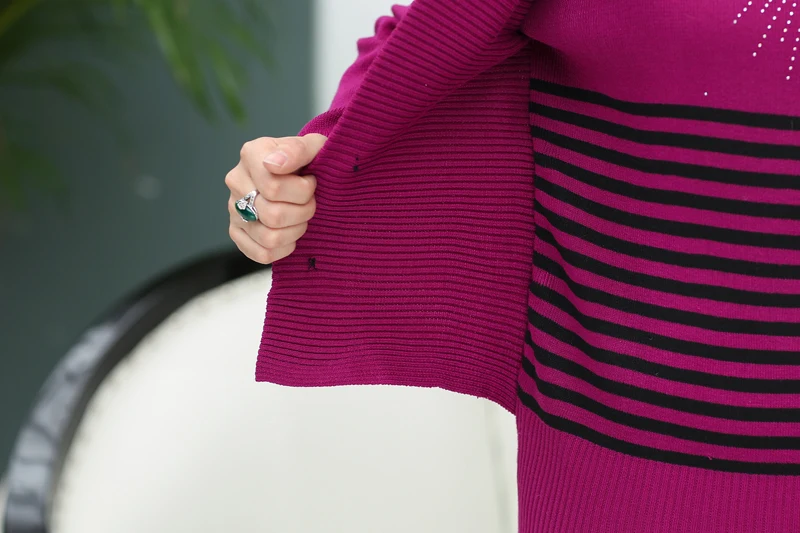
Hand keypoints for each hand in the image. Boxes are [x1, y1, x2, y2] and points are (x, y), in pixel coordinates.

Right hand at [226, 134, 326, 263]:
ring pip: (269, 237)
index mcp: (252, 154)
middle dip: (303, 212)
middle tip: (310, 202)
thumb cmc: (308, 160)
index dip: (303, 191)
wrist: (301, 173)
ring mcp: (233, 208)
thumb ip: (297, 150)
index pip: (273, 188)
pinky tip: (291, 233)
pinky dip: (284, 248)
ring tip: (301, 216)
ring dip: (296, 231)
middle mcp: (236, 180)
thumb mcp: (313, 146)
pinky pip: (261, 253)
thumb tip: (274, 164)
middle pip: (273, 215)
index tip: (311, 181)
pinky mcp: (236, 231)